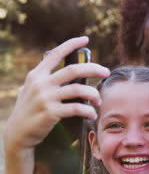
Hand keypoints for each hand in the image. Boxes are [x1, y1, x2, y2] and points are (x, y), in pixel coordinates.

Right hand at [4, 36, 109, 151]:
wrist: (17, 135)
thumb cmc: (29, 111)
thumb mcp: (31, 90)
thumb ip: (45, 80)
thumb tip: (67, 72)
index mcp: (36, 75)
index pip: (55, 54)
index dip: (71, 44)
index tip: (85, 39)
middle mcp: (41, 83)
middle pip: (73, 70)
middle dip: (94, 69)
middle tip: (106, 72)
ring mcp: (45, 98)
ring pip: (78, 89)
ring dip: (93, 94)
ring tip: (98, 101)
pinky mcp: (50, 113)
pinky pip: (76, 108)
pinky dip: (88, 111)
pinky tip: (92, 114)